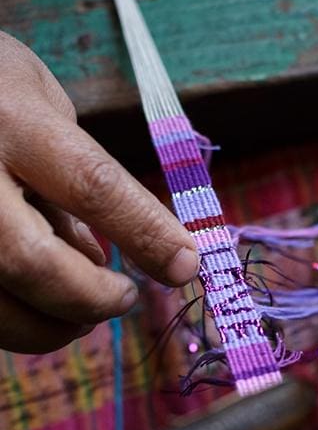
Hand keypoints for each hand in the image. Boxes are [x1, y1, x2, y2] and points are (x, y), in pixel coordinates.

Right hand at [0, 32, 198, 352]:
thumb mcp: (39, 106)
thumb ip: (75, 178)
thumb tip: (97, 257)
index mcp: (9, 119)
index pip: (92, 184)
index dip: (147, 234)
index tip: (188, 267)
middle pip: (32, 262)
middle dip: (90, 297)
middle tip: (123, 297)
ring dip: (50, 323)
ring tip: (82, 312)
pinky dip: (13, 316)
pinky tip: (35, 303)